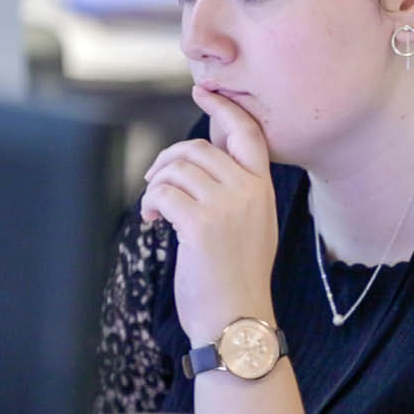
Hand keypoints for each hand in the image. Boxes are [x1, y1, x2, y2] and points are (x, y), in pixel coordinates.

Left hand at [141, 85, 278, 343]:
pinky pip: (163, 193)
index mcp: (262, 189)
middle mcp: (248, 191)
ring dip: (156, 184)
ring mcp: (226, 206)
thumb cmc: (237, 277)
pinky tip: (153, 222)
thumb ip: (235, 190)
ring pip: (177, 169)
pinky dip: (151, 203)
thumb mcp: (250, 226)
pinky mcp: (201, 224)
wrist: (237, 322)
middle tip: (154, 180)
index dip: (224, 107)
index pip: (247, 133)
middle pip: (198, 148)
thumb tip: (203, 157)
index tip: (203, 91)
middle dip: (168, 159)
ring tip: (155, 209)